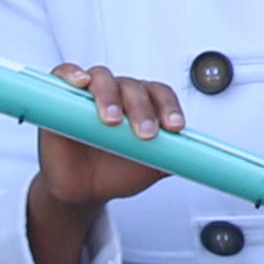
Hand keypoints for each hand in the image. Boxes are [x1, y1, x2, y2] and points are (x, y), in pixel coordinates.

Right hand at [25, 64, 179, 263]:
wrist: (83, 190)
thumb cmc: (118, 173)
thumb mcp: (150, 169)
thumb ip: (174, 158)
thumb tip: (203, 158)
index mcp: (144, 105)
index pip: (161, 94)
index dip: (169, 108)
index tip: (174, 129)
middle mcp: (119, 94)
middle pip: (133, 87)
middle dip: (141, 109)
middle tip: (144, 135)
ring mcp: (90, 93)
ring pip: (103, 77)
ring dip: (109, 95)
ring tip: (110, 119)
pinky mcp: (61, 96)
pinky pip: (65, 74)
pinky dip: (72, 74)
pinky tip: (80, 83)